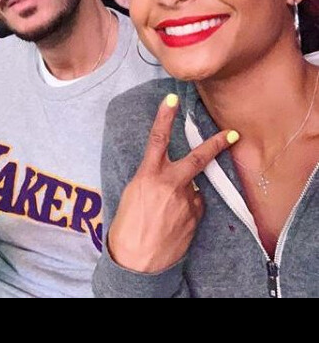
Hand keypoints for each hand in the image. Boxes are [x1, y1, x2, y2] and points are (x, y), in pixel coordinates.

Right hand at [107, 94, 237, 273]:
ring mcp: (187, 201)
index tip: (171, 99)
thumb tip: (170, 175)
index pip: (157, 139)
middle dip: (215, 144)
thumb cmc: (128, 224)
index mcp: (149, 176)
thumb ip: (153, 178)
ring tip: (166, 212)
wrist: (137, 259)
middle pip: (197, 158)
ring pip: (193, 188)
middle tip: (231, 134)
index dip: (165, 117)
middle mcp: (171, 184)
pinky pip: (195, 205)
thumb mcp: (133, 193)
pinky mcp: (196, 217)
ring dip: (184, 194)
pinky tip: (174, 221)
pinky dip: (187, 209)